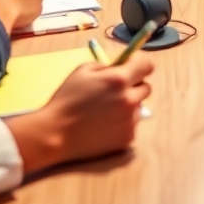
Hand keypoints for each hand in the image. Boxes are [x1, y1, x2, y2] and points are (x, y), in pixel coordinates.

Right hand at [5, 56, 153, 173]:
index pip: (147, 66)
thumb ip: (106, 65)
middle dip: (134, 85)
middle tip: (115, 90)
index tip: (131, 66)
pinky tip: (105, 124)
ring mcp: (130, 121)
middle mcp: (129, 100)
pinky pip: (132, 124)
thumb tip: (121, 66)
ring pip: (139, 107)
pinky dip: (123, 122)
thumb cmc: (67, 98)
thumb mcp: (83, 70)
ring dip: (128, 105)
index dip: (140, 64)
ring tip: (106, 110)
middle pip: (146, 88)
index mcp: (119, 80)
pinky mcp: (127, 139)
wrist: (55, 132)